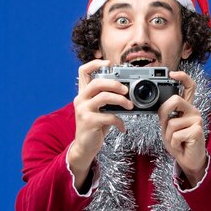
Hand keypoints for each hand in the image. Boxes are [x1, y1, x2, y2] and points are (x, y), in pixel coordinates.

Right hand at [68, 59, 132, 188]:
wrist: (85, 147)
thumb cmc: (95, 127)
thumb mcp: (100, 110)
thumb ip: (107, 99)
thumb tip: (127, 91)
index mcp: (83, 94)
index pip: (83, 71)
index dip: (95, 63)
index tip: (109, 63)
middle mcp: (80, 99)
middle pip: (97, 82)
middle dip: (115, 84)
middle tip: (126, 90)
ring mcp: (83, 110)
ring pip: (104, 97)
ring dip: (121, 100)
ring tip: (130, 106)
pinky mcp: (89, 121)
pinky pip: (109, 116)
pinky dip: (119, 121)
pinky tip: (122, 127)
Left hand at [158, 71, 206, 185]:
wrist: (188, 159)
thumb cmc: (178, 142)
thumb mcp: (167, 126)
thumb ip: (165, 115)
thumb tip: (159, 107)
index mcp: (186, 107)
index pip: (189, 86)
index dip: (182, 77)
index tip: (172, 73)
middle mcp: (194, 110)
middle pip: (175, 100)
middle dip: (164, 114)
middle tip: (167, 127)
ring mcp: (197, 120)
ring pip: (172, 123)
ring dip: (168, 135)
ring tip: (176, 140)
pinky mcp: (197, 131)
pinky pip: (176, 135)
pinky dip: (173, 143)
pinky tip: (180, 145)